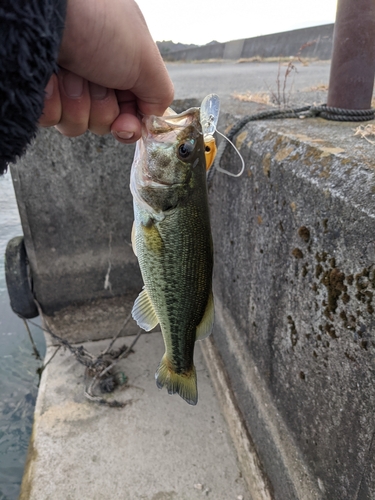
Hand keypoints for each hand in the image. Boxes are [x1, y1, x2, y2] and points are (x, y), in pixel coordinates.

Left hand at [39, 0, 173, 143]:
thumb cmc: (101, 26)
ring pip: (77, 124)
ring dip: (76, 104)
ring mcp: (66, 82)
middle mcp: (96, 73)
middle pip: (104, 122)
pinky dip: (51, 102)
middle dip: (100, 108)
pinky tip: (51, 79)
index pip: (130, 112)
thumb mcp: (146, 60)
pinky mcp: (39, 90)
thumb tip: (152, 118)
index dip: (128, 123)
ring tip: (70, 72)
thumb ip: (160, 94)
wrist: (48, 12)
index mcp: (123, 65)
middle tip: (95, 78)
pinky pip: (50, 118)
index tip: (123, 125)